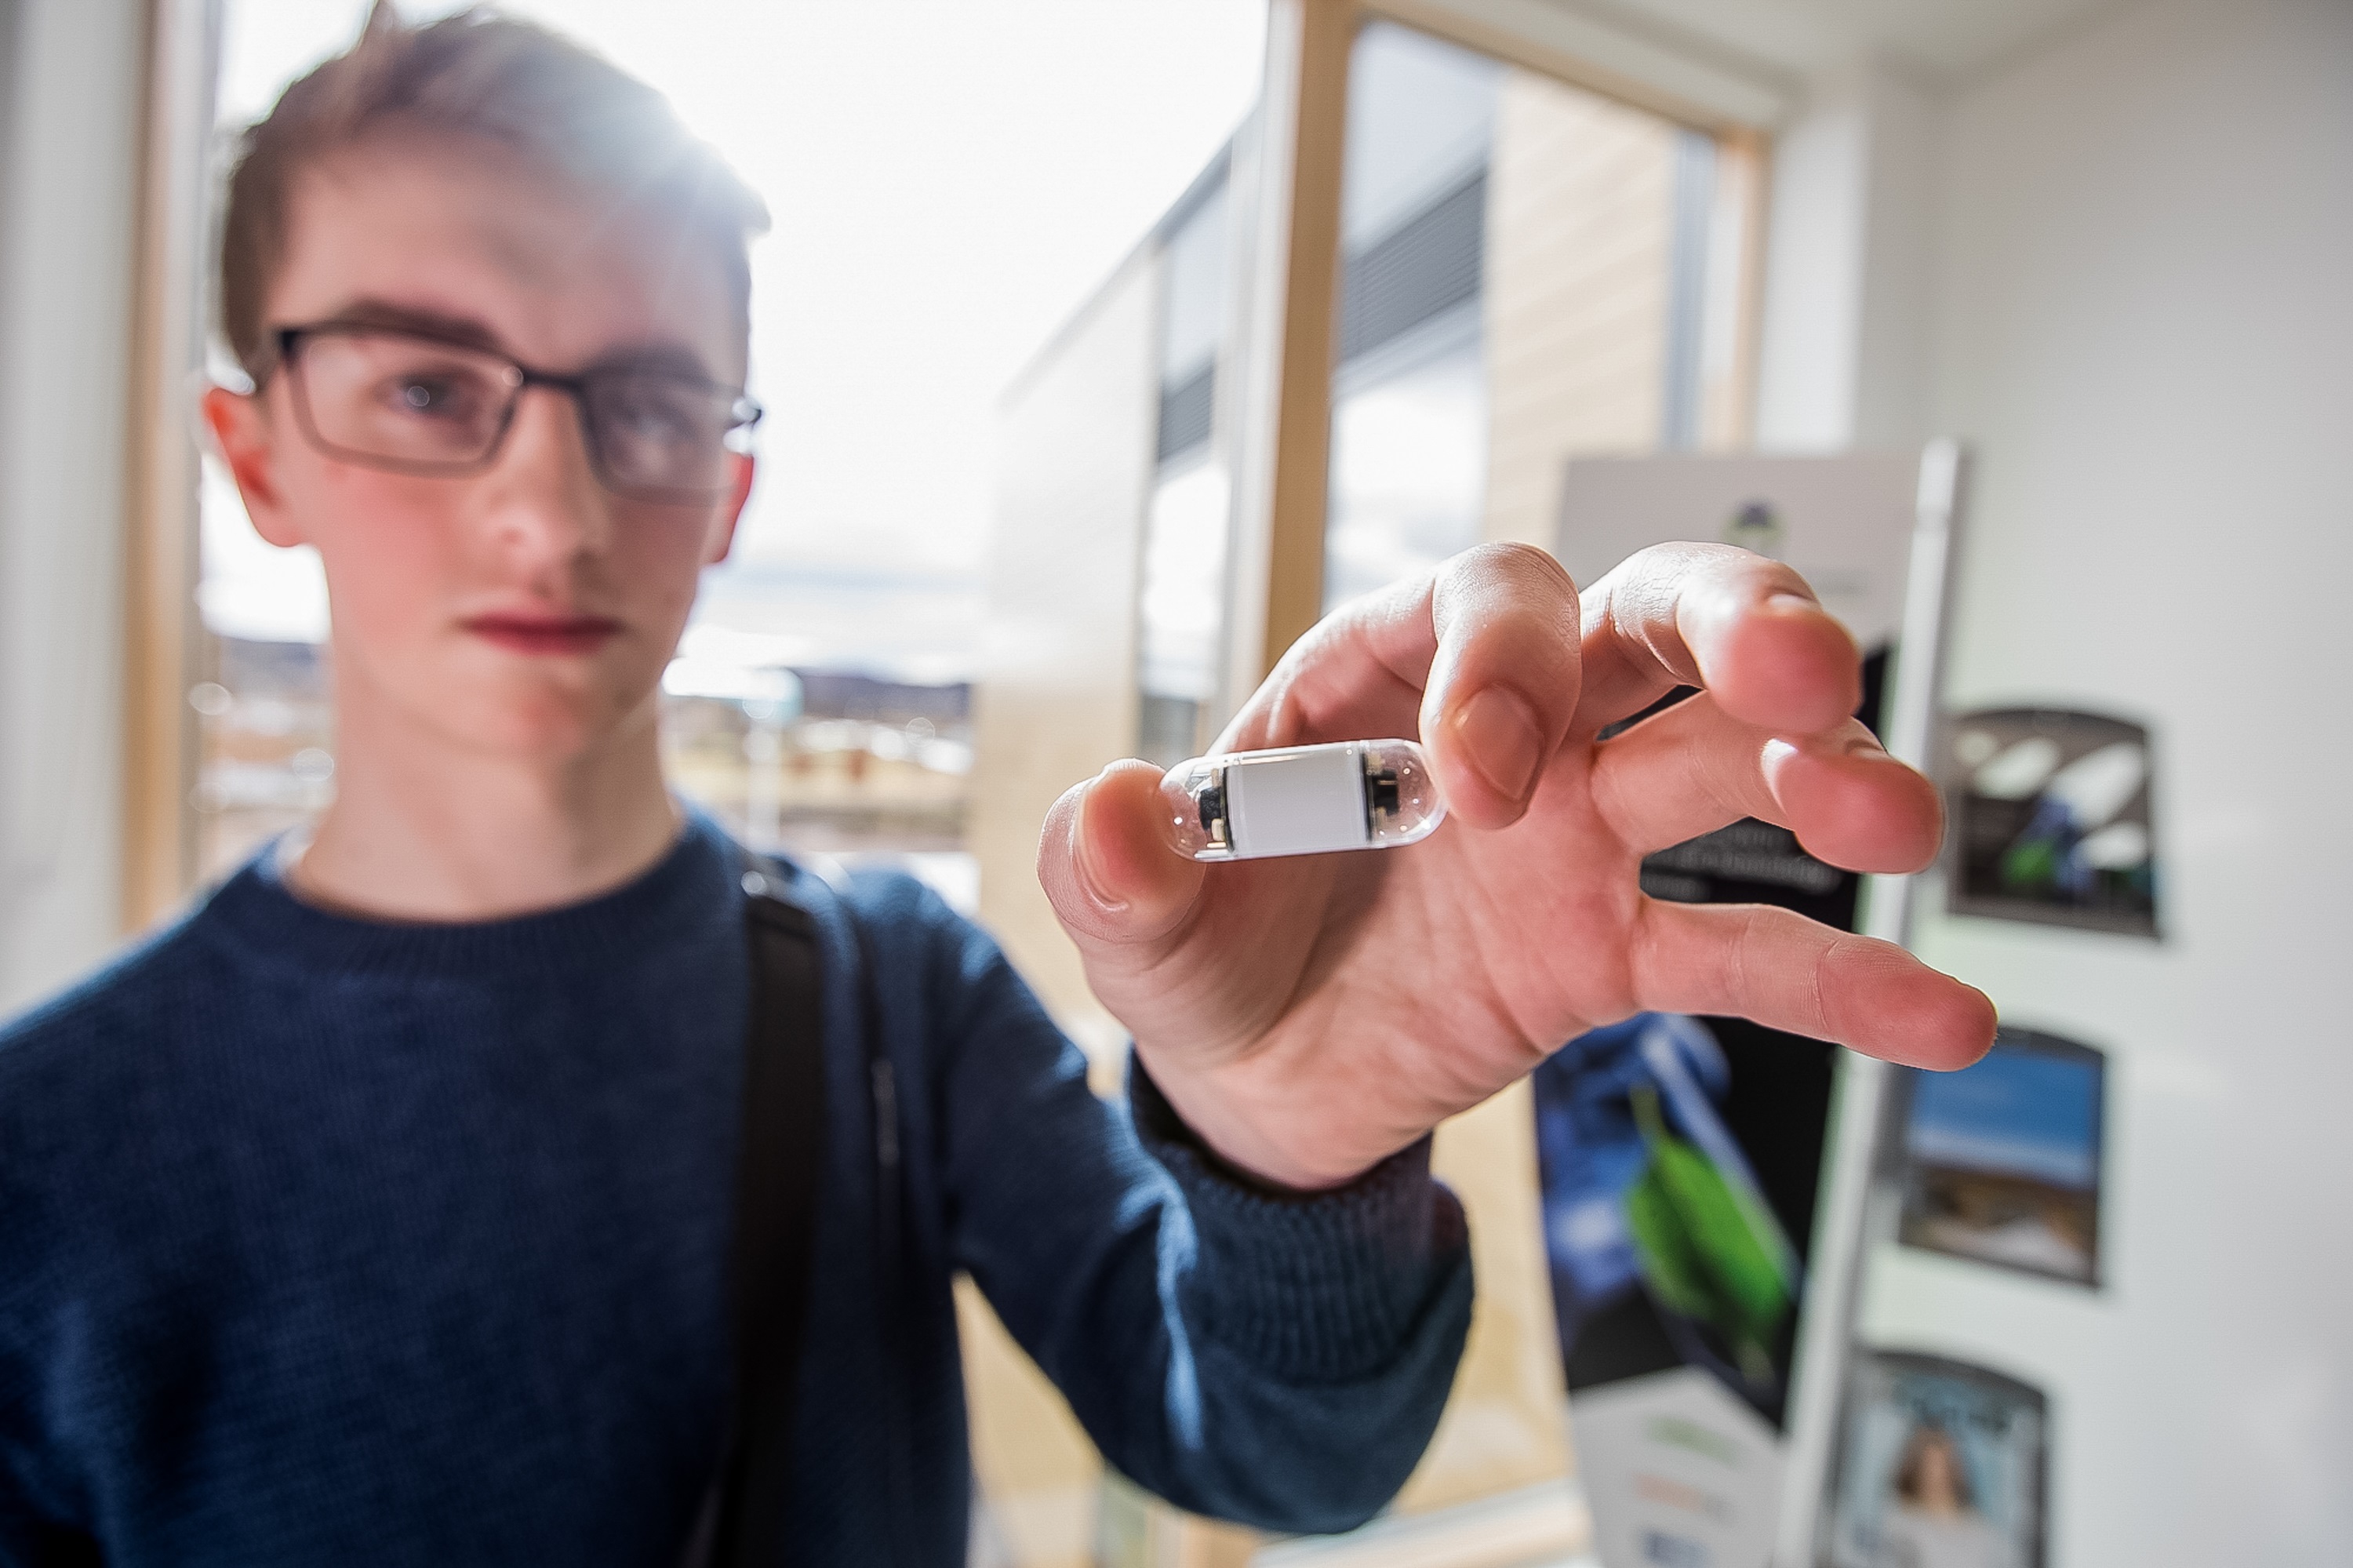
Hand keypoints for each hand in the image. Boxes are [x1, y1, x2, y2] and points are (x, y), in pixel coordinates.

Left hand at [1038, 542, 1995, 1189]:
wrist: (1255, 1080)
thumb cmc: (1200, 951)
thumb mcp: (1132, 918)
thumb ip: (1113, 867)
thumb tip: (1101, 812)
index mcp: (1386, 678)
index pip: (1486, 604)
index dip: (1510, 663)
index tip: (1488, 785)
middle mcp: (1508, 728)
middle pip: (1653, 623)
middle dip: (1738, 630)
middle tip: (1801, 680)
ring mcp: (1578, 834)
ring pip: (1728, 761)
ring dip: (1823, 775)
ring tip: (1894, 820)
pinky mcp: (1613, 946)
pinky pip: (1743, 949)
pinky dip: (1841, 976)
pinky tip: (1943, 1014)